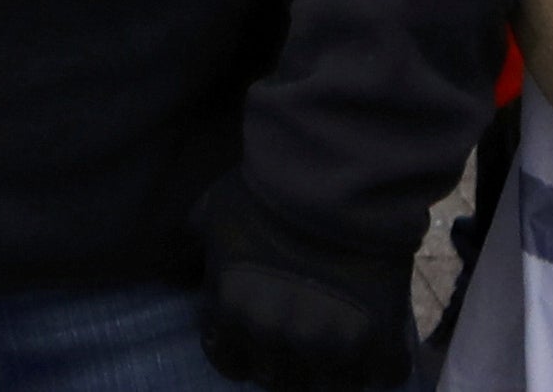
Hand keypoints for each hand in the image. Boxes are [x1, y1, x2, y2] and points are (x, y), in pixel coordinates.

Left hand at [194, 180, 407, 391]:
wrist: (333, 180)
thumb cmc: (264, 192)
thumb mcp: (208, 215)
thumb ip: (184, 251)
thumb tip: (167, 274)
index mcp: (233, 314)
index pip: (230, 363)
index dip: (242, 350)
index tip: (256, 334)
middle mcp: (278, 341)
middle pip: (279, 380)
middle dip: (285, 361)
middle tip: (300, 333)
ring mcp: (330, 347)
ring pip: (331, 386)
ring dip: (333, 367)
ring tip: (339, 339)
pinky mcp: (379, 342)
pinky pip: (385, 375)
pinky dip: (382, 363)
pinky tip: (377, 340)